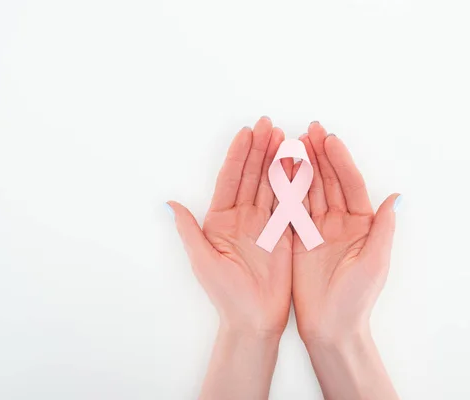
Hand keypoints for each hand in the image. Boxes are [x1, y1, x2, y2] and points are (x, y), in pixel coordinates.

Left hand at [167, 117, 293, 398]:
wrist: (253, 319)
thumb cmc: (224, 295)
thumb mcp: (202, 261)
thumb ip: (189, 230)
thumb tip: (170, 203)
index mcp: (220, 220)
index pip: (230, 180)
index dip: (238, 155)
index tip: (246, 133)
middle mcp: (242, 217)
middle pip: (252, 176)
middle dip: (260, 149)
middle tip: (269, 125)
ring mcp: (264, 224)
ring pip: (271, 185)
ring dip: (278, 161)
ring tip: (285, 137)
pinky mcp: (283, 233)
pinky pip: (289, 204)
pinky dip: (294, 183)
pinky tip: (298, 164)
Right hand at [292, 122, 399, 398]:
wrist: (331, 327)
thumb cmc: (356, 299)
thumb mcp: (375, 263)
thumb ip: (383, 228)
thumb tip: (396, 197)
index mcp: (361, 224)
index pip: (351, 184)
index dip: (340, 160)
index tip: (329, 139)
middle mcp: (340, 222)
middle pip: (329, 181)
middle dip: (320, 154)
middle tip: (309, 130)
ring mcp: (319, 229)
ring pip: (310, 190)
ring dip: (302, 165)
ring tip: (293, 141)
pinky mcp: (300, 238)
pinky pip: (293, 208)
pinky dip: (287, 188)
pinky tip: (280, 168)